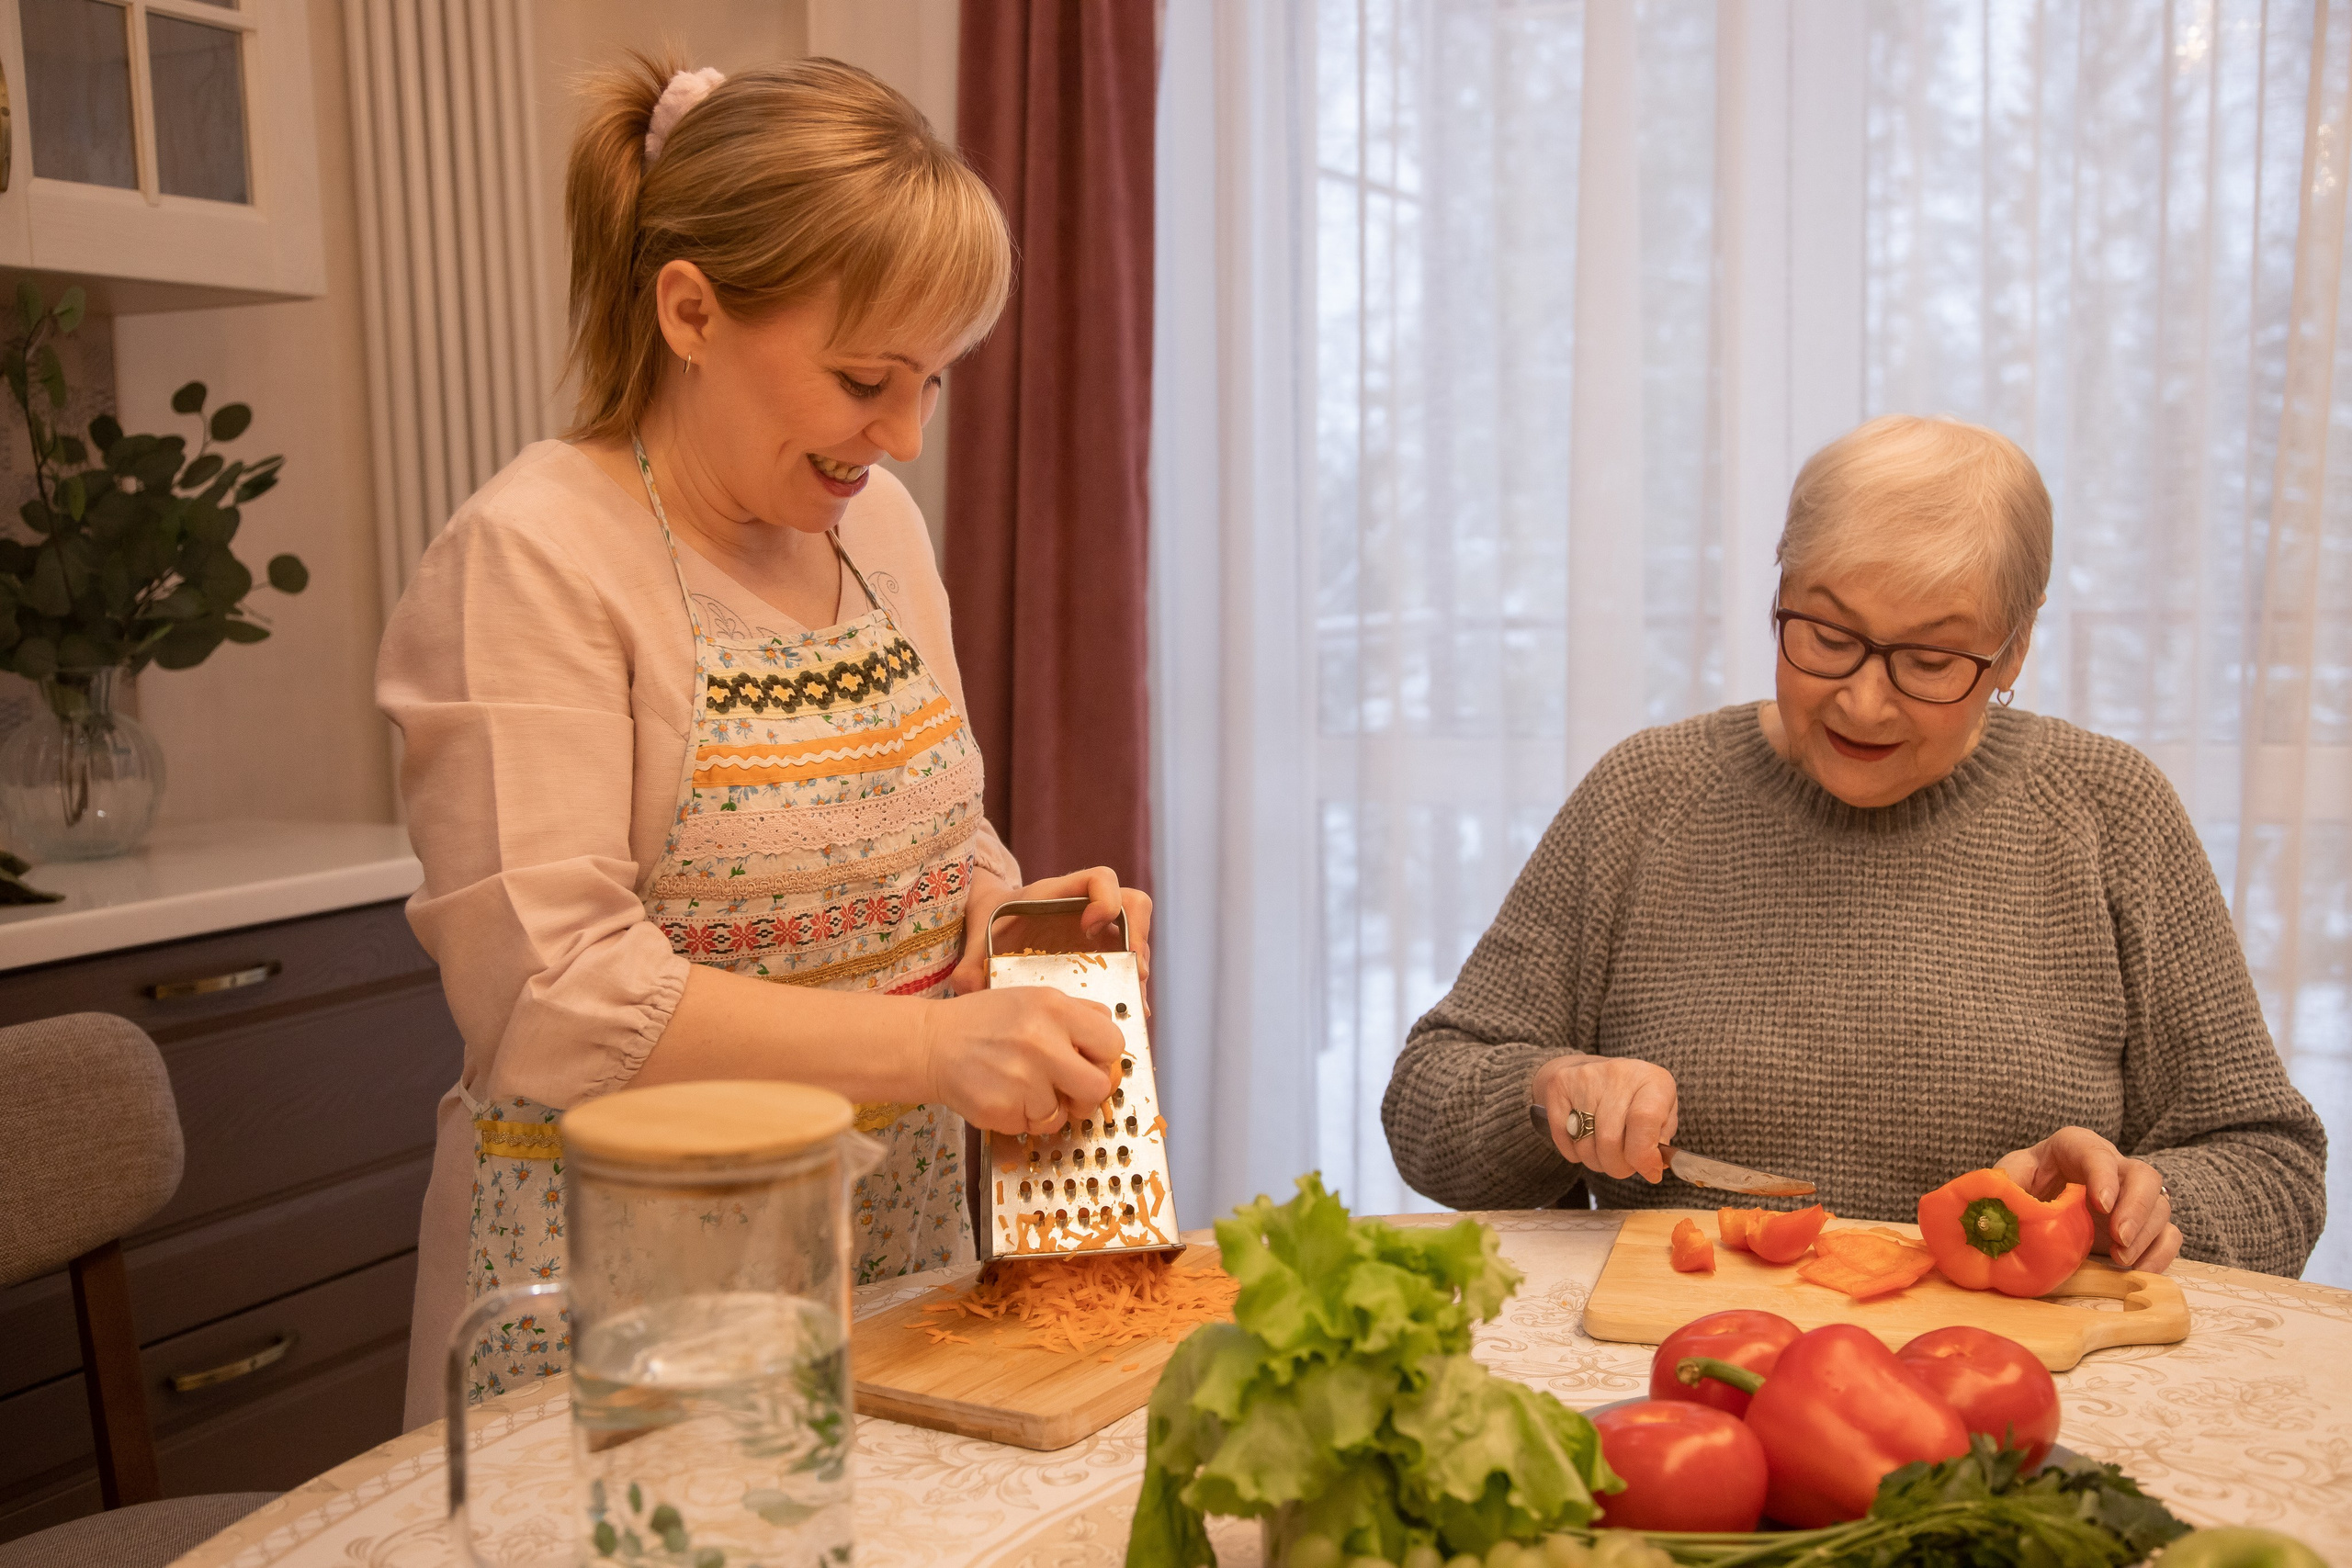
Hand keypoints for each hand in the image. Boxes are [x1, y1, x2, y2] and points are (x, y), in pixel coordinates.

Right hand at [915, 985, 1126, 1135]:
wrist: (931, 1044)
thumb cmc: (986, 1022)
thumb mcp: (1033, 1000)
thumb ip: (1076, 1016)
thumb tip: (1110, 1047)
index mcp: (1055, 1007)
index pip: (1113, 1042)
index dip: (1103, 1057)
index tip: (1089, 1061)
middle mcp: (1042, 1042)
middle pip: (1098, 1087)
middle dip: (1086, 1094)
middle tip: (1068, 1089)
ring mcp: (1022, 1079)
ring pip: (1063, 1114)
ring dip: (1048, 1107)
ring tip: (1023, 1088)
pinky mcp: (1003, 1109)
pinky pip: (1034, 1127)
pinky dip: (1024, 1118)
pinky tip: (1006, 1096)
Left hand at [951, 866, 1152, 996]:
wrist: (996, 928)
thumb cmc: (991, 924)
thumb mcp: (979, 938)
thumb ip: (971, 961)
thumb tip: (964, 984)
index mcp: (1060, 894)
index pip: (1100, 879)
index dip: (1106, 899)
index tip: (1091, 927)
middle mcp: (1088, 908)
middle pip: (1134, 907)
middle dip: (1139, 939)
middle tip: (1132, 973)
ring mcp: (1102, 932)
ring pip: (1138, 940)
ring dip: (1139, 969)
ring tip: (1131, 1002)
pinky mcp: (1106, 955)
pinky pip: (1130, 964)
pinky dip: (1131, 987)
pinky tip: (1125, 1012)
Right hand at [1531, 1053, 1679, 1182]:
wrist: (1593, 1069)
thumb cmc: (1634, 1100)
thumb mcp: (1662, 1115)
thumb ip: (1660, 1143)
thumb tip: (1651, 1169)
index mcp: (1652, 1080)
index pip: (1644, 1120)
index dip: (1644, 1155)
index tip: (1648, 1171)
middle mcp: (1618, 1074)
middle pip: (1610, 1139)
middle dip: (1617, 1166)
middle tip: (1622, 1167)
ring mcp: (1584, 1078)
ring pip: (1585, 1144)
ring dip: (1596, 1162)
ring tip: (1604, 1154)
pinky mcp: (1558, 1086)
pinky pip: (1563, 1138)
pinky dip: (1574, 1153)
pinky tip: (1584, 1141)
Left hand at [1995, 1126, 2181, 1272]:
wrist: (2037, 1201)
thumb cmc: (2025, 1181)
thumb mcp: (2010, 1177)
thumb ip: (2005, 1185)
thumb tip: (1997, 1207)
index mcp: (2076, 1148)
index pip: (2097, 1154)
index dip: (2103, 1176)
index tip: (2100, 1204)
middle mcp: (2113, 1167)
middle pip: (2144, 1176)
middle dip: (2136, 1208)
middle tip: (2120, 1238)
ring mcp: (2132, 1196)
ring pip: (2160, 1205)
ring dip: (2146, 1235)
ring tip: (2122, 1260)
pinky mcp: (2142, 1225)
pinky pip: (2168, 1234)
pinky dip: (2160, 1254)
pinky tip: (2140, 1271)